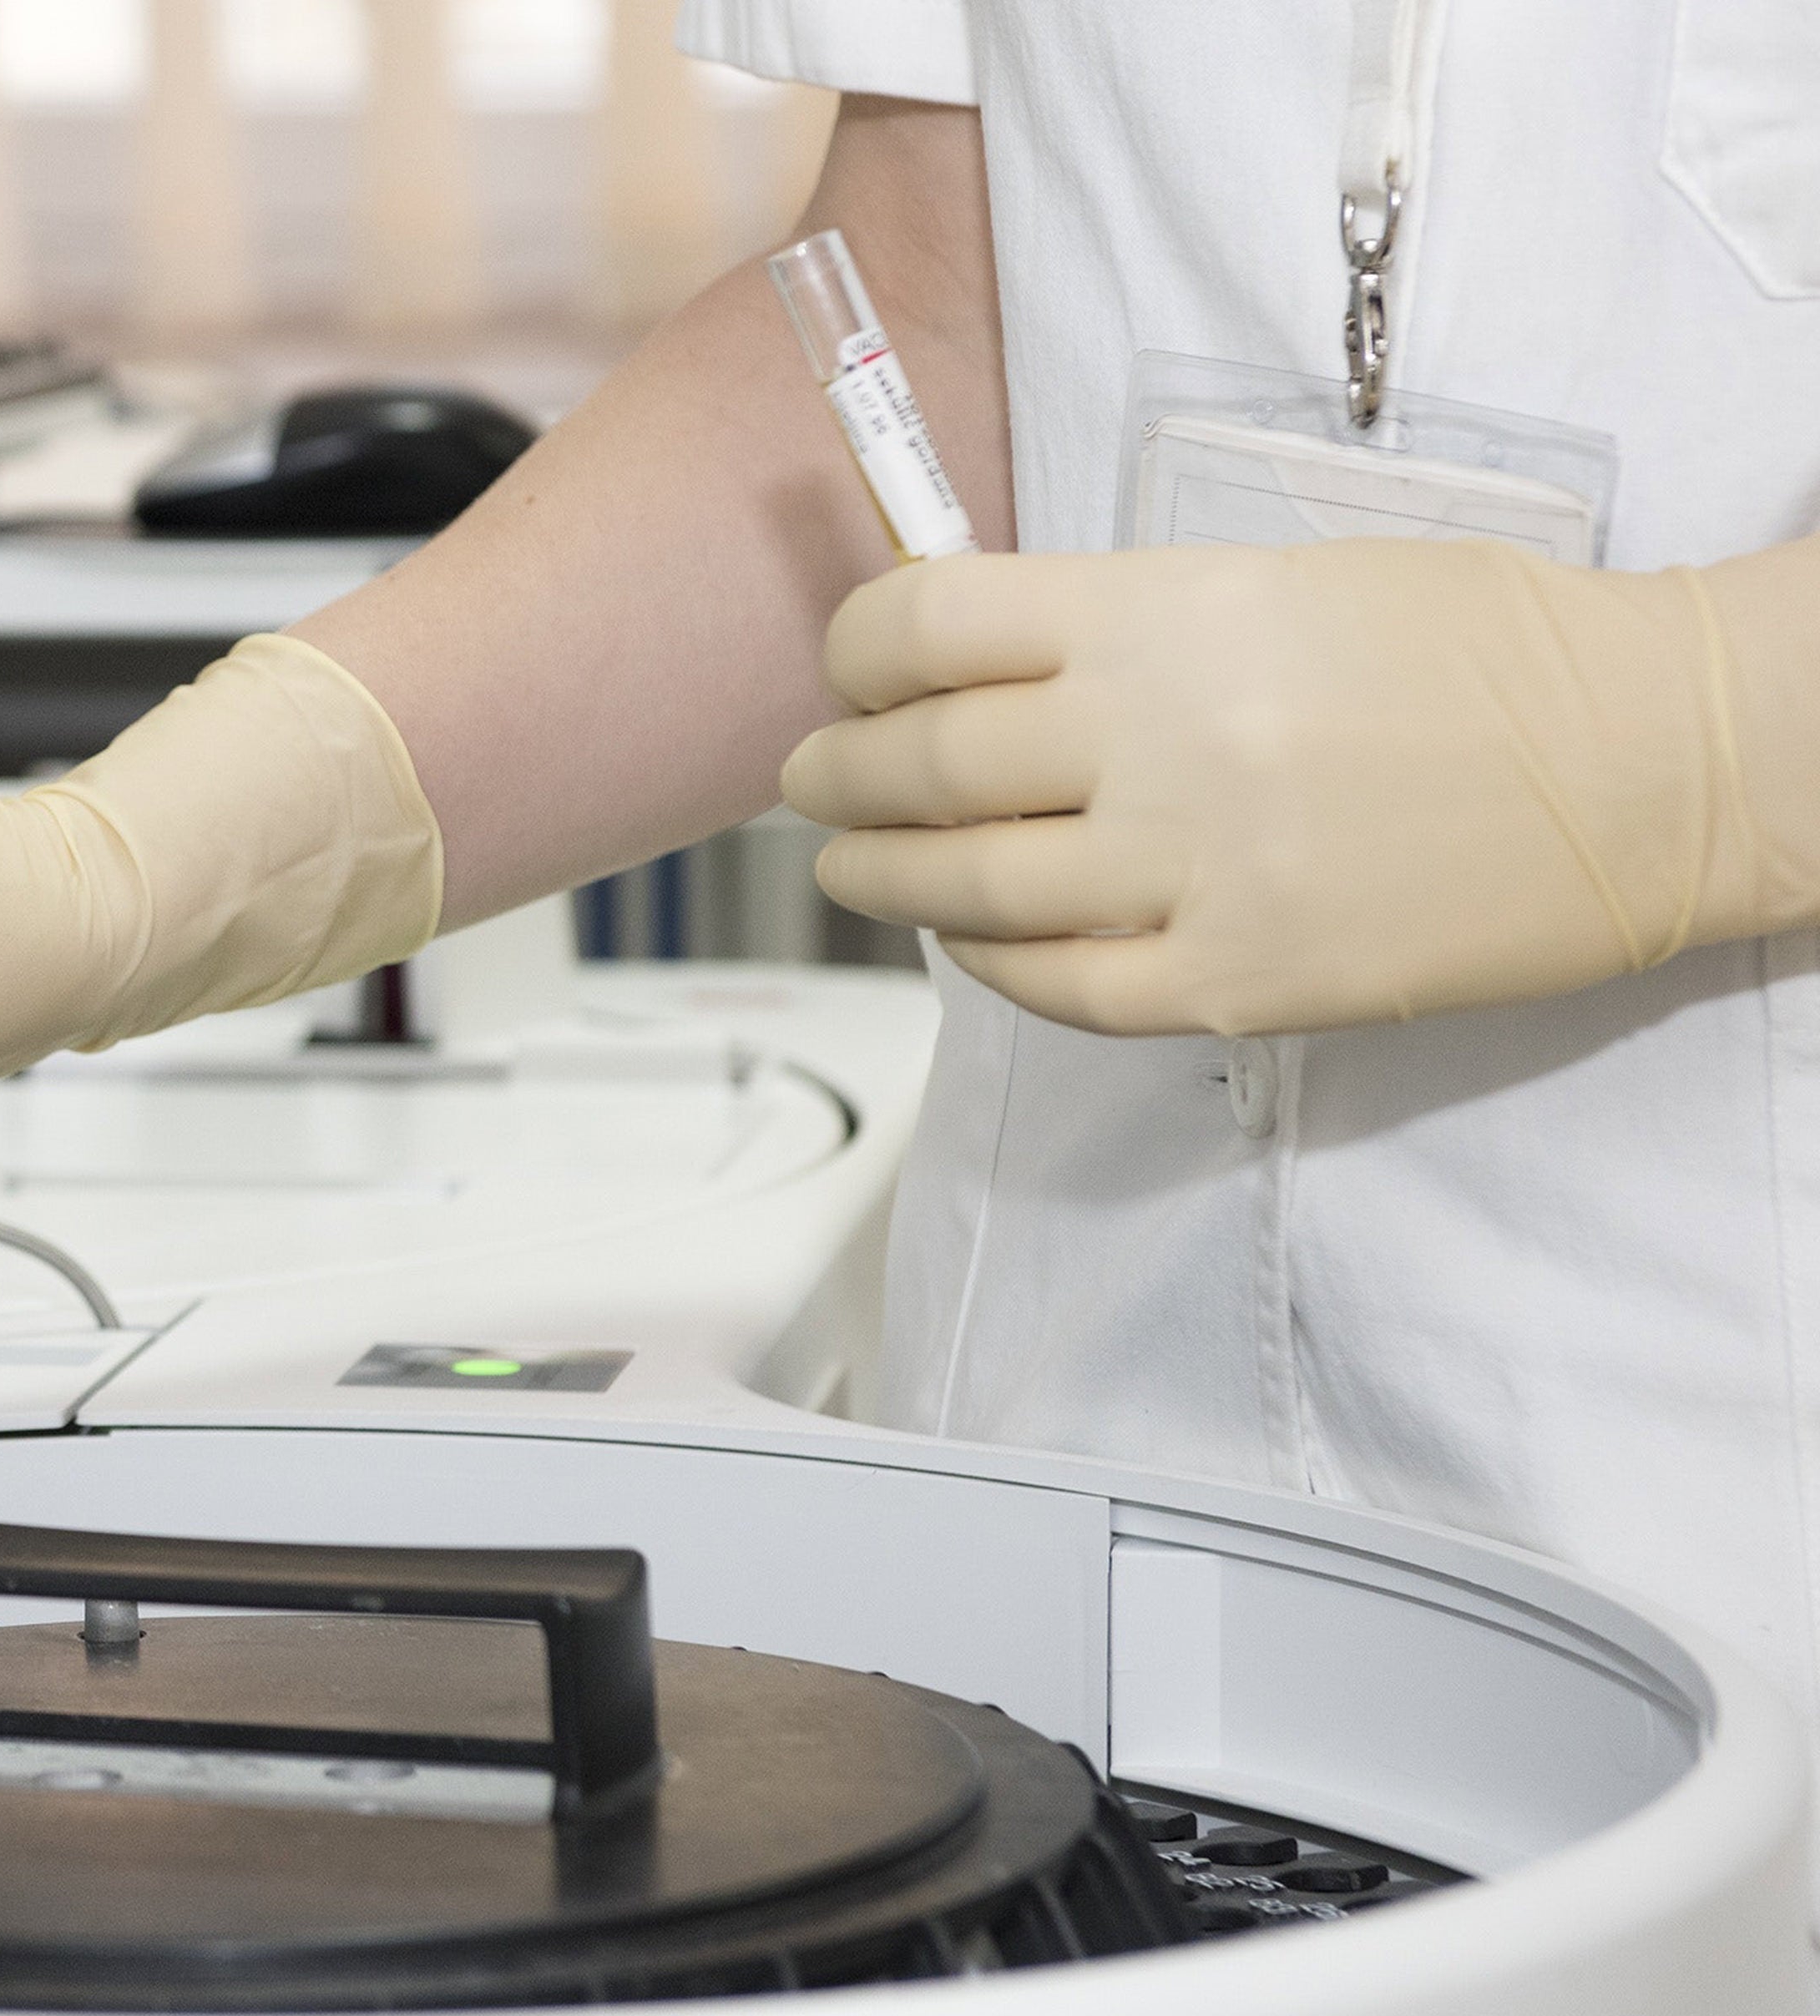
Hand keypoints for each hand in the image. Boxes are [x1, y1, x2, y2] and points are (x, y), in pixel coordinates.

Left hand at [780, 539, 1819, 1035]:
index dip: (857, 651)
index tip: (847, 670)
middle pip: (921, 765)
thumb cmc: (1477, 649)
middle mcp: (1158, 743)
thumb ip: (1121, 626)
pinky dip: (987, 961)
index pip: (929, 625)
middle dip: (838, 774)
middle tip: (812, 780)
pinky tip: (967, 937)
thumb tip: (973, 663)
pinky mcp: (1237, 980)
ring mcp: (1193, 873)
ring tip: (852, 864)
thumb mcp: (1279, 581)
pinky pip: (1056, 987)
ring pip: (963, 886)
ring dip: (879, 875)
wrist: (1650, 762)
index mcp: (1165, 616)